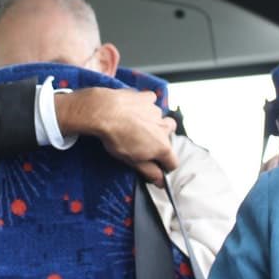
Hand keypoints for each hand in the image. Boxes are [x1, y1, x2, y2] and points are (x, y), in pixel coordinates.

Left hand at [54, 88, 177, 185]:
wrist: (104, 112)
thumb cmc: (116, 137)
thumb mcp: (131, 161)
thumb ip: (149, 171)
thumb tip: (160, 181)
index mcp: (162, 146)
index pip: (173, 162)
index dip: (165, 166)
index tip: (156, 166)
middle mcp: (163, 127)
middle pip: (169, 137)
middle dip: (160, 141)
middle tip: (144, 143)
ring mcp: (156, 111)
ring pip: (160, 119)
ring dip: (153, 123)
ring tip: (136, 125)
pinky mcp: (146, 98)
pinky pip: (151, 101)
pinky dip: (145, 105)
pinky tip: (134, 109)